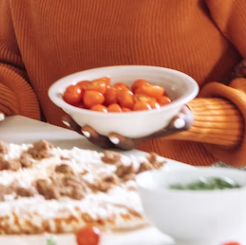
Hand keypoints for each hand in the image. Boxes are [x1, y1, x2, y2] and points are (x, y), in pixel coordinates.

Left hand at [61, 105, 193, 149]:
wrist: (164, 106)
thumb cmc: (173, 116)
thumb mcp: (180, 118)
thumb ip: (180, 120)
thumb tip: (178, 119)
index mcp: (137, 137)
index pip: (127, 142)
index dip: (120, 140)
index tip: (114, 135)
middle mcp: (120, 133)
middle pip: (103, 139)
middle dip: (93, 135)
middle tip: (85, 127)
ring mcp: (110, 125)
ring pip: (92, 128)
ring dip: (78, 124)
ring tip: (67, 118)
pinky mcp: (102, 113)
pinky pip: (86, 113)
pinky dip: (76, 110)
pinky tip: (65, 103)